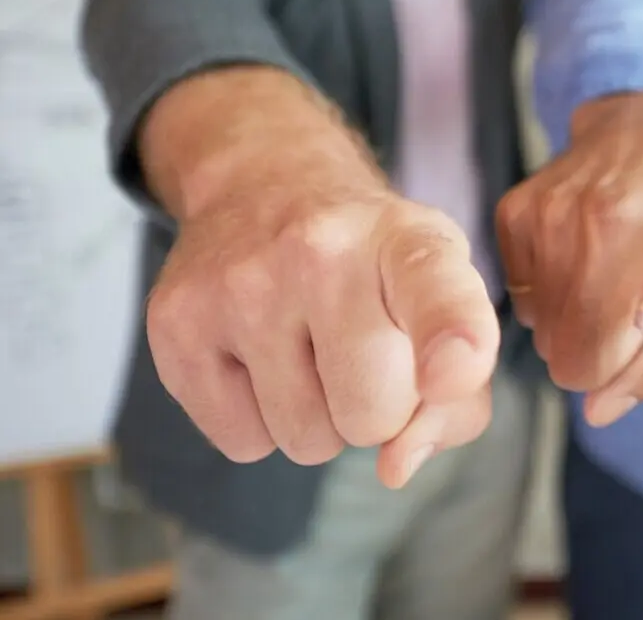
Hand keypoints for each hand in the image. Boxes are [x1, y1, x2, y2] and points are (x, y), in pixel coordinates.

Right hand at [146, 186, 500, 488]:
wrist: (266, 187)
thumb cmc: (377, 268)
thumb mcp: (445, 304)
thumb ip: (456, 399)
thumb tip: (395, 467)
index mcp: (409, 240)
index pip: (438, 292)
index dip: (454, 337)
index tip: (456, 369)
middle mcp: (323, 249)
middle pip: (373, 414)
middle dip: (378, 410)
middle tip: (363, 350)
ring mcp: (241, 283)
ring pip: (307, 440)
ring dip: (319, 417)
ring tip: (310, 346)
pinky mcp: (175, 322)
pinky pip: (244, 442)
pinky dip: (260, 421)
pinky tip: (260, 355)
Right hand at [496, 95, 642, 428]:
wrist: (638, 132)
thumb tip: (599, 409)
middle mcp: (629, 234)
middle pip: (582, 368)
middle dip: (603, 356)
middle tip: (628, 306)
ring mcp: (563, 220)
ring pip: (545, 342)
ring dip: (573, 327)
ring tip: (602, 276)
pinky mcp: (517, 213)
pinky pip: (518, 306)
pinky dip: (544, 298)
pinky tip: (571, 258)